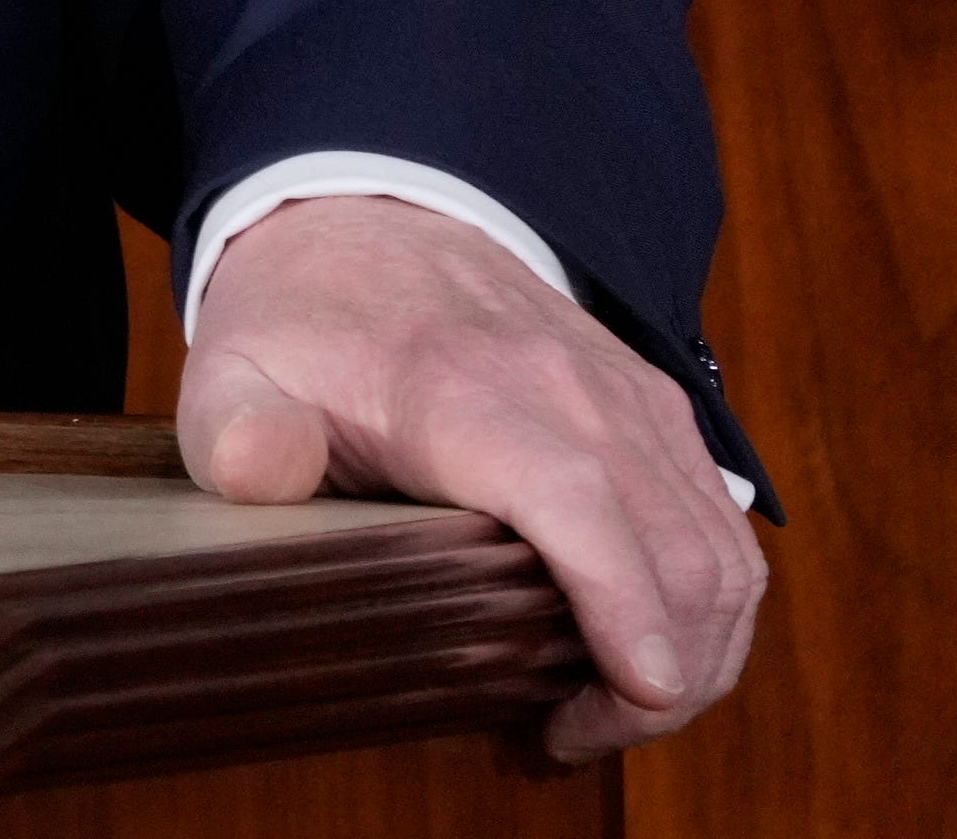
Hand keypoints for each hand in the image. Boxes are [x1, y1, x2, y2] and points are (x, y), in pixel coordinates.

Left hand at [176, 193, 763, 760]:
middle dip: (661, 675)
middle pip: (671, 547)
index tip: (638, 686)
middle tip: (580, 733)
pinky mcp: (657, 411)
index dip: (619, 598)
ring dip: (698, 653)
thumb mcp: (233, 370)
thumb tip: (252, 469)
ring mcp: (627, 398)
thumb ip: (236, 428)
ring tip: (615, 709)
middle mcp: (568, 389)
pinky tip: (654, 655)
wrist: (374, 221)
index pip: (572, 495)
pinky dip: (713, 607)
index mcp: (461, 390)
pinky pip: (723, 526)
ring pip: (718, 549)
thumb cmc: (304, 322)